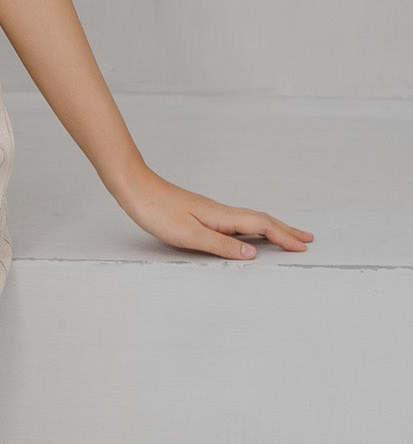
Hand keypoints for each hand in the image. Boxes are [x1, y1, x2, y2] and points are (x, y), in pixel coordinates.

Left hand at [113, 165, 313, 259]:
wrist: (136, 189)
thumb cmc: (158, 212)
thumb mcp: (189, 234)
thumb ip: (221, 245)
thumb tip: (252, 254)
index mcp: (222, 217)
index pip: (261, 226)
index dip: (284, 236)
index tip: (303, 246)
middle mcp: (221, 212)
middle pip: (262, 220)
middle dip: (286, 231)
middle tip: (308, 239)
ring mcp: (213, 213)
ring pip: (251, 221)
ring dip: (272, 229)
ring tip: (288, 237)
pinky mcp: (202, 215)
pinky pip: (237, 223)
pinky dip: (253, 229)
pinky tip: (250, 234)